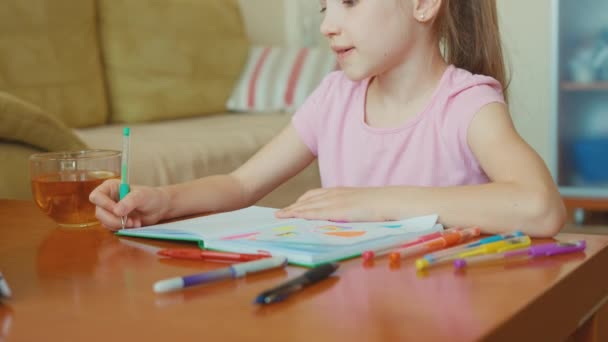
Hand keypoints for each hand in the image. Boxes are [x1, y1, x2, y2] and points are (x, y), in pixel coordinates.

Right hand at [89, 179, 169, 230]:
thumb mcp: (141, 196)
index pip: (96, 197)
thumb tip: (116, 211)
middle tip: (128, 221)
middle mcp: (107, 199)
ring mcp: (110, 211)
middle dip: (114, 219)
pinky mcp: (115, 221)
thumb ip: (129, 202)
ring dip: (120, 225)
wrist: (159, 207)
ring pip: (105, 222)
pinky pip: (112, 228)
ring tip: (135, 222)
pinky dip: (123, 229)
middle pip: (99, 212)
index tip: (118, 211)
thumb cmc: (150, 197)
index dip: (104, 205)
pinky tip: (135, 224)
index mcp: (110, 188)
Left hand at [275, 187, 393, 221]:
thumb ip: (350, 209)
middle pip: (307, 200)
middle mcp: (335, 194)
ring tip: (281, 217)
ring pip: (308, 205)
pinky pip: (315, 212)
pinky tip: (293, 217)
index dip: (302, 202)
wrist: (391, 202)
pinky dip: (302, 214)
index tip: (292, 207)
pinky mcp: (337, 210)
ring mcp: (335, 201)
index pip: (315, 195)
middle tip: (280, 214)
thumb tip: (346, 218)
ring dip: (293, 211)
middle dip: (293, 207)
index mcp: (341, 192)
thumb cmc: (382, 205)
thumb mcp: (362, 204)